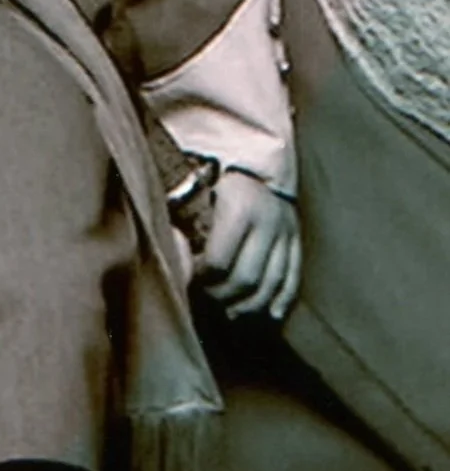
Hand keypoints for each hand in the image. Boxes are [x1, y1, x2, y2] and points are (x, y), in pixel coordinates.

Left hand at [194, 170, 300, 319]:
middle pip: (246, 279)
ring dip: (249, 305)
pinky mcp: (297, 239)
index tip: (187, 275)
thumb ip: (182, 214)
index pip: (218, 262)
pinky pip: (293, 278)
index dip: (199, 277)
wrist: (253, 156)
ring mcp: (287, 232)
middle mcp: (268, 221)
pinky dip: (281, 300)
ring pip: (271, 285)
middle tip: (206, 296)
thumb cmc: (212, 173)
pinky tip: (268, 314)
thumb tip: (172, 247)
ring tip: (229, 311)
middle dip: (222, 295)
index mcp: (239, 207)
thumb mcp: (195, 185)